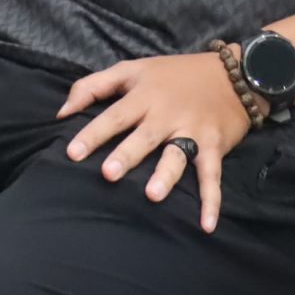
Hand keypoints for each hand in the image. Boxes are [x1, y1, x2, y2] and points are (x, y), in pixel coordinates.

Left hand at [57, 52, 254, 232]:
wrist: (233, 74)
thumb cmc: (174, 74)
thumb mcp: (133, 69)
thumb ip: (93, 86)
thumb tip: (61, 112)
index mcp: (144, 95)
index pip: (114, 116)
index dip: (93, 134)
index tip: (72, 153)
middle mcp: (166, 114)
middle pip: (143, 136)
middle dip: (127, 155)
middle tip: (108, 174)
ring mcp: (192, 130)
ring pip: (177, 155)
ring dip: (166, 175)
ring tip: (152, 195)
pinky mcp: (214, 146)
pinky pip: (212, 176)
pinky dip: (212, 201)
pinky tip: (207, 225)